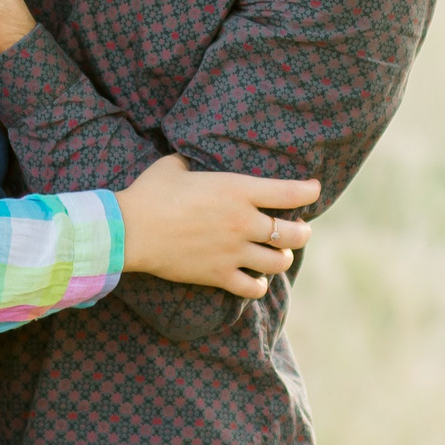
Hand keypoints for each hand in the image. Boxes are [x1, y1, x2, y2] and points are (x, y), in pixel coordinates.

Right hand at [116, 156, 317, 297]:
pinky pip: (253, 287)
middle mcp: (243, 222)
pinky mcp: (219, 275)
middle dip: (303, 232)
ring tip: (278, 254)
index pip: (290, 192)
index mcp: (237, 190)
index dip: (309, 191)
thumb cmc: (150, 193)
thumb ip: (191, 161)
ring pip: (279, 261)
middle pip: (294, 233)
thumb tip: (191, 157)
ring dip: (283, 258)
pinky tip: (256, 279)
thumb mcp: (174, 165)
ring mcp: (233, 251)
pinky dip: (259, 285)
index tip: (314, 190)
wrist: (130, 230)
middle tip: (299, 229)